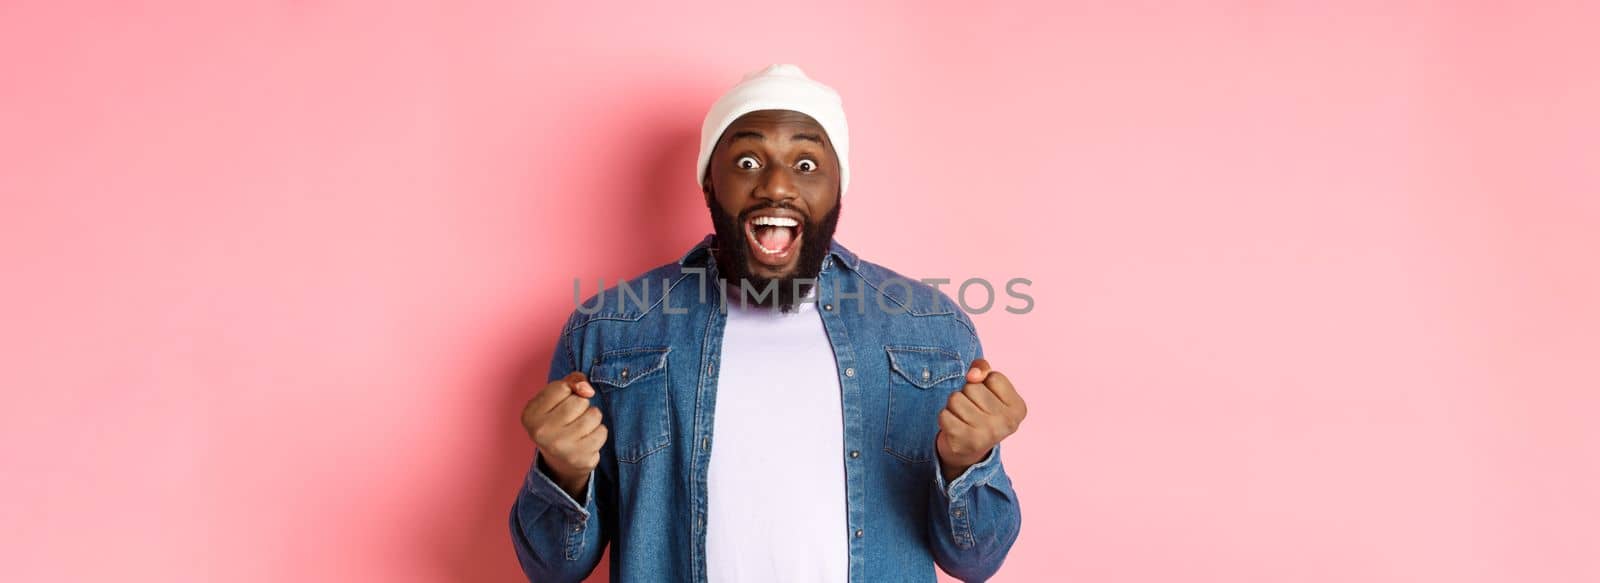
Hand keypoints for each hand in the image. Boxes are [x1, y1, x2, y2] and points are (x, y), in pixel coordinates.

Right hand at [521, 371, 606, 498]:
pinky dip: (599, 432)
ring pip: (594, 415)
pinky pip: (602, 432)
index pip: (562, 387)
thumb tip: (587, 389)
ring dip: (593, 418)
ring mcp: (560, 448)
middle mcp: (541, 432)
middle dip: (582, 406)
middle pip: (580, 401)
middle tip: (572, 418)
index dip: (568, 392)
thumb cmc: (559, 419)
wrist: (560, 459)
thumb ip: (571, 382)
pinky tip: (587, 439)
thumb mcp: (557, 397)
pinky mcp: (580, 459)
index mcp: (530, 414)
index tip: (561, 404)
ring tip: (581, 427)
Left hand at [935, 359, 1026, 481]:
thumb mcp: (989, 388)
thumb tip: (972, 375)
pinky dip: (945, 417)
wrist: (967, 451)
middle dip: (967, 394)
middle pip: (972, 387)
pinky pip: (944, 414)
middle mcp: (1007, 424)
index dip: (984, 384)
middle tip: (972, 411)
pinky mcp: (964, 442)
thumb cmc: (979, 412)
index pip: (993, 377)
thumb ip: (983, 369)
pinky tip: (955, 427)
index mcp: (1019, 409)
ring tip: (963, 418)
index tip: (987, 401)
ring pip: (956, 398)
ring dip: (954, 406)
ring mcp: (986, 435)